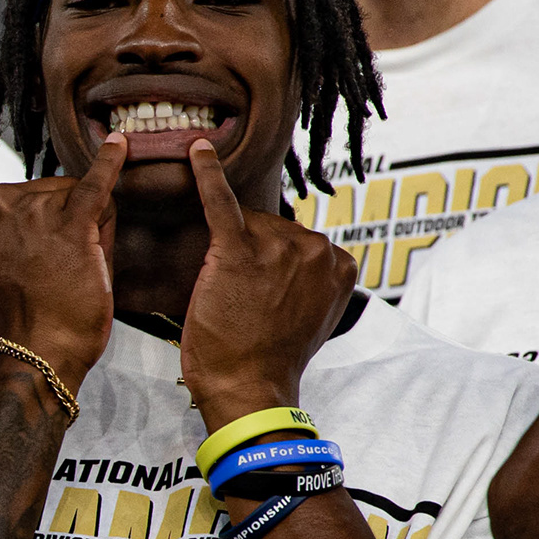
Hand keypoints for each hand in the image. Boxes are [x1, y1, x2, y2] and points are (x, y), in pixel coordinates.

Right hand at [0, 133, 122, 388]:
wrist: (36, 351)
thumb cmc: (24, 316)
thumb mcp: (3, 263)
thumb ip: (21, 228)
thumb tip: (70, 193)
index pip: (26, 200)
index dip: (45, 229)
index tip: (38, 262)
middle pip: (54, 192)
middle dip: (67, 222)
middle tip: (59, 271)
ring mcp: (35, 208)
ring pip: (80, 197)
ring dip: (88, 228)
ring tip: (75, 269)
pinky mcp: (71, 221)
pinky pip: (96, 184)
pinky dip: (111, 162)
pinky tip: (121, 144)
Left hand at [175, 137, 359, 426]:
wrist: (248, 388)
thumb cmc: (271, 361)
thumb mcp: (312, 319)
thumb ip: (314, 285)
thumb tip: (299, 269)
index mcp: (342, 265)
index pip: (299, 242)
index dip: (274, 266)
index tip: (266, 290)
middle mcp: (317, 249)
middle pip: (272, 228)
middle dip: (253, 256)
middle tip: (242, 300)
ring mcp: (279, 246)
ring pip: (247, 223)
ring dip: (233, 249)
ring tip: (227, 293)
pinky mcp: (238, 249)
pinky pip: (221, 201)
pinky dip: (206, 174)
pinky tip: (195, 151)